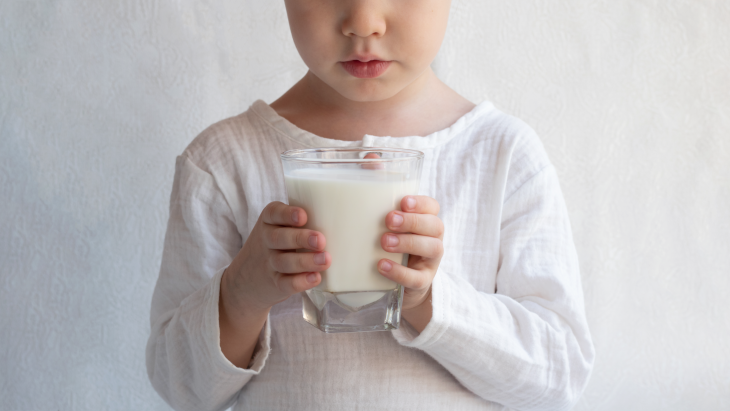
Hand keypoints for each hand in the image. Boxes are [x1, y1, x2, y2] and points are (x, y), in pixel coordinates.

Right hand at [222, 201, 331, 313]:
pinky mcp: (275, 284)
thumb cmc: (277, 246)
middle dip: (300, 238)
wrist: (246, 281)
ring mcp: (269, 264)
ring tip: (325, 260)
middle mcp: (266, 240)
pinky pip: (286, 283)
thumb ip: (302, 223)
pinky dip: (301, 281)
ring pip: (284, 261)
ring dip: (305, 261)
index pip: (273, 213)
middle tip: (320, 240)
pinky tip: (316, 278)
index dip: (287, 214)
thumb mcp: (279, 228)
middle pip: (279, 238)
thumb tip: (345, 220)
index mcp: (269, 222)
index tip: (303, 216)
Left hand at [378, 195, 443, 313]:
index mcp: (426, 222)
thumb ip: (379, 219)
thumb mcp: (388, 231)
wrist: (400, 283)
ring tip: (385, 242)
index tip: (403, 202)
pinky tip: (383, 265)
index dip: (421, 203)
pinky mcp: (423, 281)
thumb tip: (346, 209)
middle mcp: (433, 239)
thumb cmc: (392, 248)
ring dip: (408, 243)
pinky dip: (399, 272)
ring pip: (433, 249)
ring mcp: (431, 262)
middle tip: (389, 220)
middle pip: (435, 226)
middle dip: (412, 221)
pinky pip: (417, 278)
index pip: (432, 207)